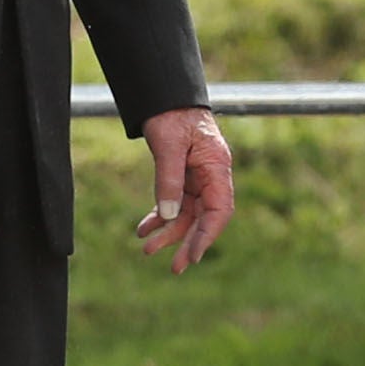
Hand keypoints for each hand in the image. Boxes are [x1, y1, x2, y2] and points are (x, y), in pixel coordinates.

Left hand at [135, 106, 233, 273]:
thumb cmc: (172, 115)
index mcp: (217, 167)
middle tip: (175, 269)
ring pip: (187, 214)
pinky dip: (160, 217)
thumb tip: (169, 215)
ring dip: (169, 233)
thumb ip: (168, 179)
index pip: (220, 210)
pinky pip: (175, 203)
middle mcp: (211, 176)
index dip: (208, 235)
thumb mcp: (168, 146)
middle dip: (188, 243)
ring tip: (147, 250)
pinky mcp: (183, 176)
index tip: (193, 256)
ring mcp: (197, 177)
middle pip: (204, 218)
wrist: (166, 96)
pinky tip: (144, 229)